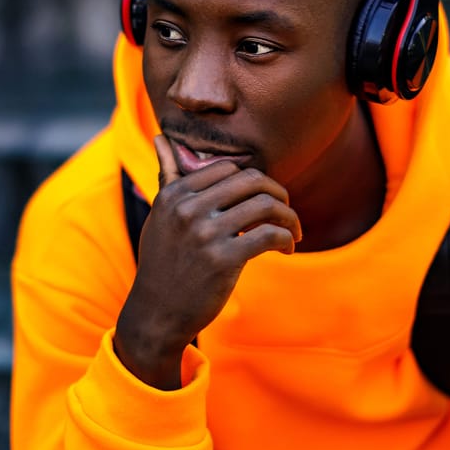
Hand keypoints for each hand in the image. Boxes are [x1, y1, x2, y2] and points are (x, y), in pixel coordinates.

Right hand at [113, 135, 301, 389]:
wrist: (156, 313)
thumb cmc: (163, 262)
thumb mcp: (160, 215)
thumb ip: (167, 176)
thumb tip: (162, 137)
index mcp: (175, 194)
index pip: (229, 168)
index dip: (253, 182)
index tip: (262, 201)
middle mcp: (188, 208)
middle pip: (252, 180)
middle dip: (278, 194)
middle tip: (286, 213)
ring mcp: (205, 233)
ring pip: (266, 206)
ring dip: (289, 218)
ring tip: (293, 233)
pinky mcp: (223, 260)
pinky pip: (270, 235)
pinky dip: (287, 239)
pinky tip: (287, 248)